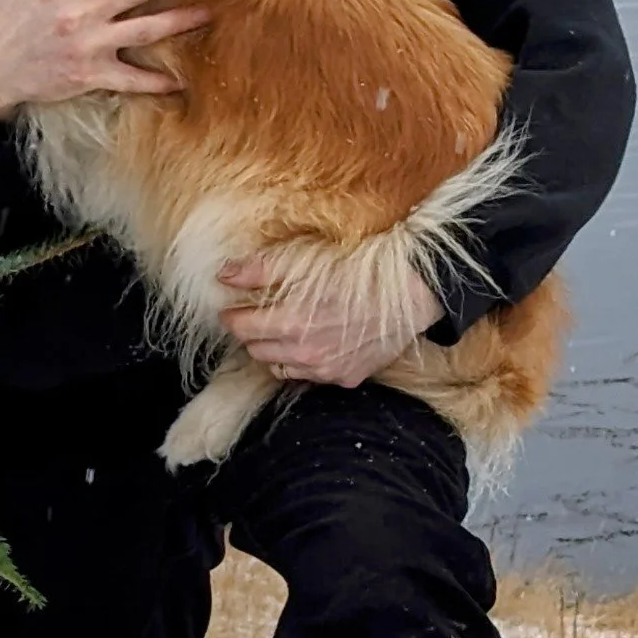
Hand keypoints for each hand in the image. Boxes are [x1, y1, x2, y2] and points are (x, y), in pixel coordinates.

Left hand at [218, 251, 442, 386]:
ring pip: (279, 367)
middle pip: (256, 350)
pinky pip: (310, 376)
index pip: (240, 328)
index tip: (233, 306)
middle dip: (252, 332)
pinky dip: (304, 362)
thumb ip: (259, 269)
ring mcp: (326, 370)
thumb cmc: (360, 269)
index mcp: (289, 323)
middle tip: (259, 315)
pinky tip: (312, 343)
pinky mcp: (346, 378)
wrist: (413, 290)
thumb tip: (223, 276)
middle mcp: (304, 354)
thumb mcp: (305, 260)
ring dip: (275, 350)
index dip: (233, 315)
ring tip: (284, 329)